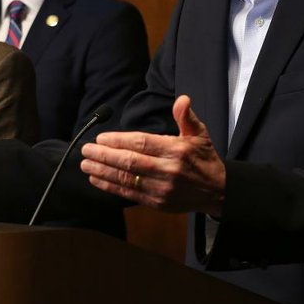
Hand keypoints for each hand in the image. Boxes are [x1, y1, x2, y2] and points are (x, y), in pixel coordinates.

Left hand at [80, 95, 225, 214]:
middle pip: (130, 162)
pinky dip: (110, 187)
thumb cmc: (204, 159)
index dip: (119, 141)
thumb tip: (182, 100)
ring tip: (85, 164)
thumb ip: (186, 117)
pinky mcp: (157, 203)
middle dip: (104, 156)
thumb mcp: (200, 134)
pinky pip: (129, 193)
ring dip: (102, 171)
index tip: (101, 138)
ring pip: (126, 179)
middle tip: (86, 150)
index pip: (142, 143)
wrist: (217, 191)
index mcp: (176, 151)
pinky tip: (96, 179)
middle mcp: (168, 171)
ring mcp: (161, 189)